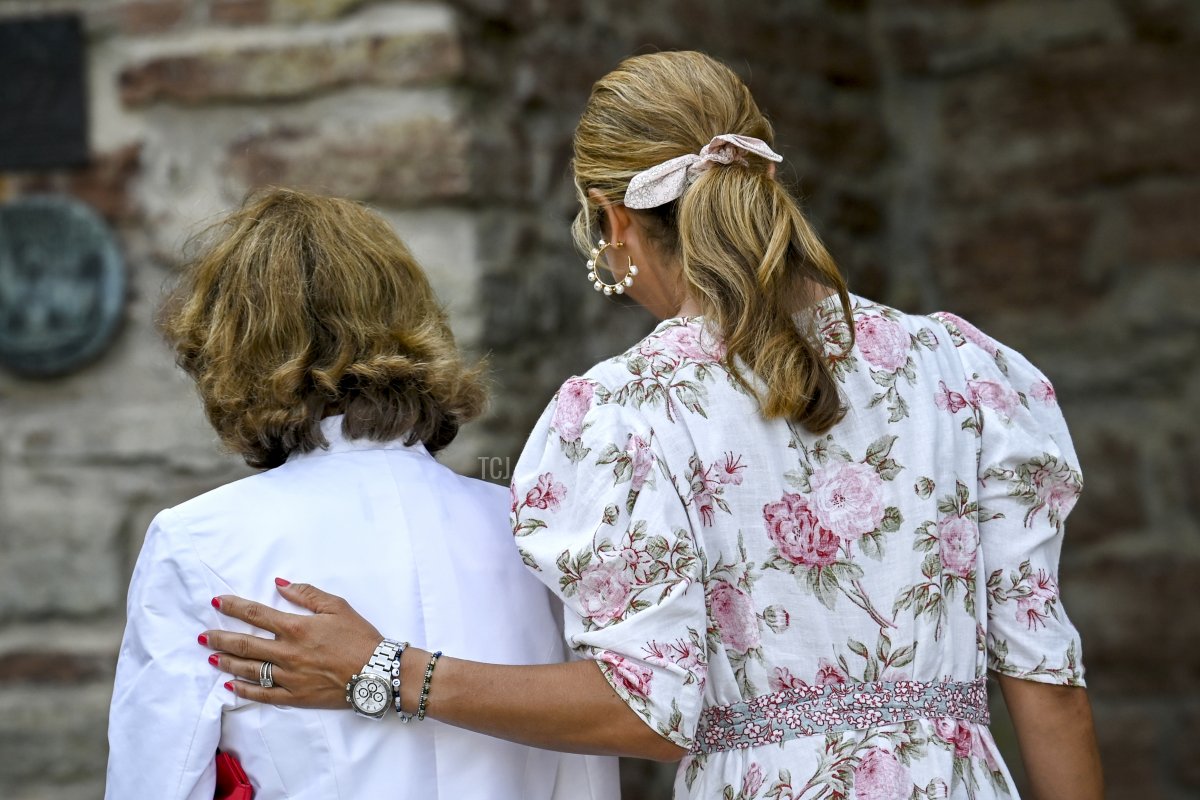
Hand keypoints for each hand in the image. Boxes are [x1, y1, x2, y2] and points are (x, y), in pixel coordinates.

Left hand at [200, 579, 382, 707]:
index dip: (234, 607)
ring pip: (250, 670)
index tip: (216, 602)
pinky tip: (231, 686)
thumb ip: (307, 594)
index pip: (256, 614)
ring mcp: (289, 677)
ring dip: (228, 663)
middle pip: (245, 645)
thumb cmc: (359, 636)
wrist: (377, 671)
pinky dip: (245, 690)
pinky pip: (264, 694)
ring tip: (211, 658)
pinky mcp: (295, 696)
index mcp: (296, 627)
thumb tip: (280, 585)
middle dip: (221, 639)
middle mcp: (287, 653)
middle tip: (203, 636)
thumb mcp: (338, 606)